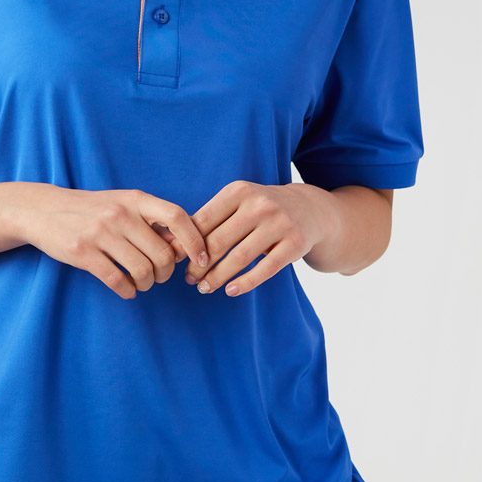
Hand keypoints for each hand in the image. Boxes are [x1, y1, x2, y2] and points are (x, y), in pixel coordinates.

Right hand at [18, 186, 208, 300]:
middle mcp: (120, 214)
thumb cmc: (92, 210)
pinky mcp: (82, 252)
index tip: (202, 259)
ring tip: (142, 283)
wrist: (44, 210)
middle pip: (162, 253)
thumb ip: (151, 221)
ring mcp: (100, 233)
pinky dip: (128, 291)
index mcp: (135, 199)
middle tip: (159, 276)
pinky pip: (117, 280)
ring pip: (142, 270)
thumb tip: (184, 246)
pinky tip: (127, 290)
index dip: (195, 241)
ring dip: (148, 284)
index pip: (177, 217)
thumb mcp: (122, 204)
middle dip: (167, 272)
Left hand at [183, 180, 339, 297]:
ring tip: (205, 288)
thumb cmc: (261, 209)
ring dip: (217, 278)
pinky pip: (265, 269)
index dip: (187, 244)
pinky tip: (230, 291)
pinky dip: (244, 283)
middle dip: (199, 265)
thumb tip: (172, 244)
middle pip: (219, 242)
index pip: (204, 221)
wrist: (309, 209)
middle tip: (189, 279)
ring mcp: (279, 224)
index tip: (176, 260)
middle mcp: (259, 205)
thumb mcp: (238, 202)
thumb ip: (210, 219)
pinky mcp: (294, 244)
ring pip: (239, 258)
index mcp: (239, 191)